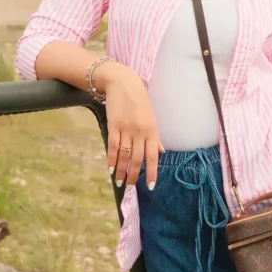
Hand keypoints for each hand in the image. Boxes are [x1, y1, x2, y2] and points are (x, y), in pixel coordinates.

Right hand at [99, 63, 163, 190]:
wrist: (123, 82)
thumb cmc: (139, 100)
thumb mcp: (151, 117)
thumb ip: (155, 137)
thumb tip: (161, 152)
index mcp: (152, 131)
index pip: (152, 157)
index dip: (151, 173)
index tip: (149, 186)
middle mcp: (140, 132)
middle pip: (137, 159)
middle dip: (133, 175)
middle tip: (129, 188)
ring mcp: (126, 129)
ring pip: (124, 155)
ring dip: (121, 171)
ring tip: (119, 182)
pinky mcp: (113, 125)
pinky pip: (112, 146)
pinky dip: (111, 159)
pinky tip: (110, 169)